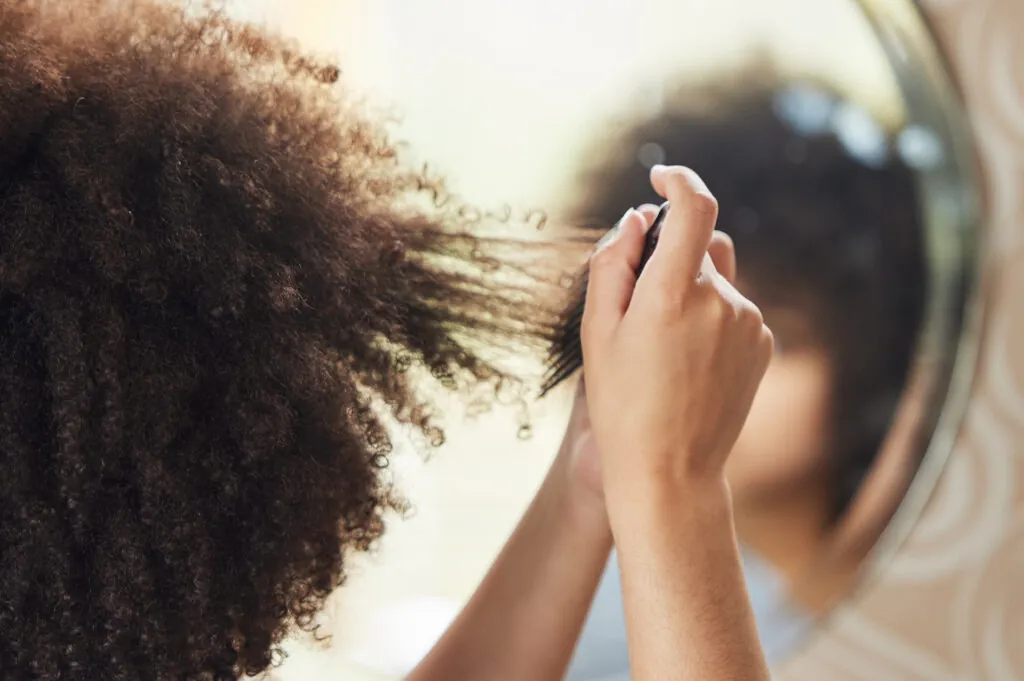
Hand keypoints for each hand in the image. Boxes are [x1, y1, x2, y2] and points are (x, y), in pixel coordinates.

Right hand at [581, 165, 772, 504]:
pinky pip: (732, 307)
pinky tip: (687, 361)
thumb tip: (638, 220)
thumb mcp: (597, 332)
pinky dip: (709, 315)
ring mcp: (748, 322)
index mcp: (672, 293)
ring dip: (689, 288)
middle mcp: (720, 300)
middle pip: (698, 245)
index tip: (660, 178)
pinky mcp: (763, 342)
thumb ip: (613, 263)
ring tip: (663, 345)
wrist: (670, 471)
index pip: (695, 206)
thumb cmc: (621, 404)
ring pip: (716, 277)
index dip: (679, 180)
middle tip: (636, 308)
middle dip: (668, 257)